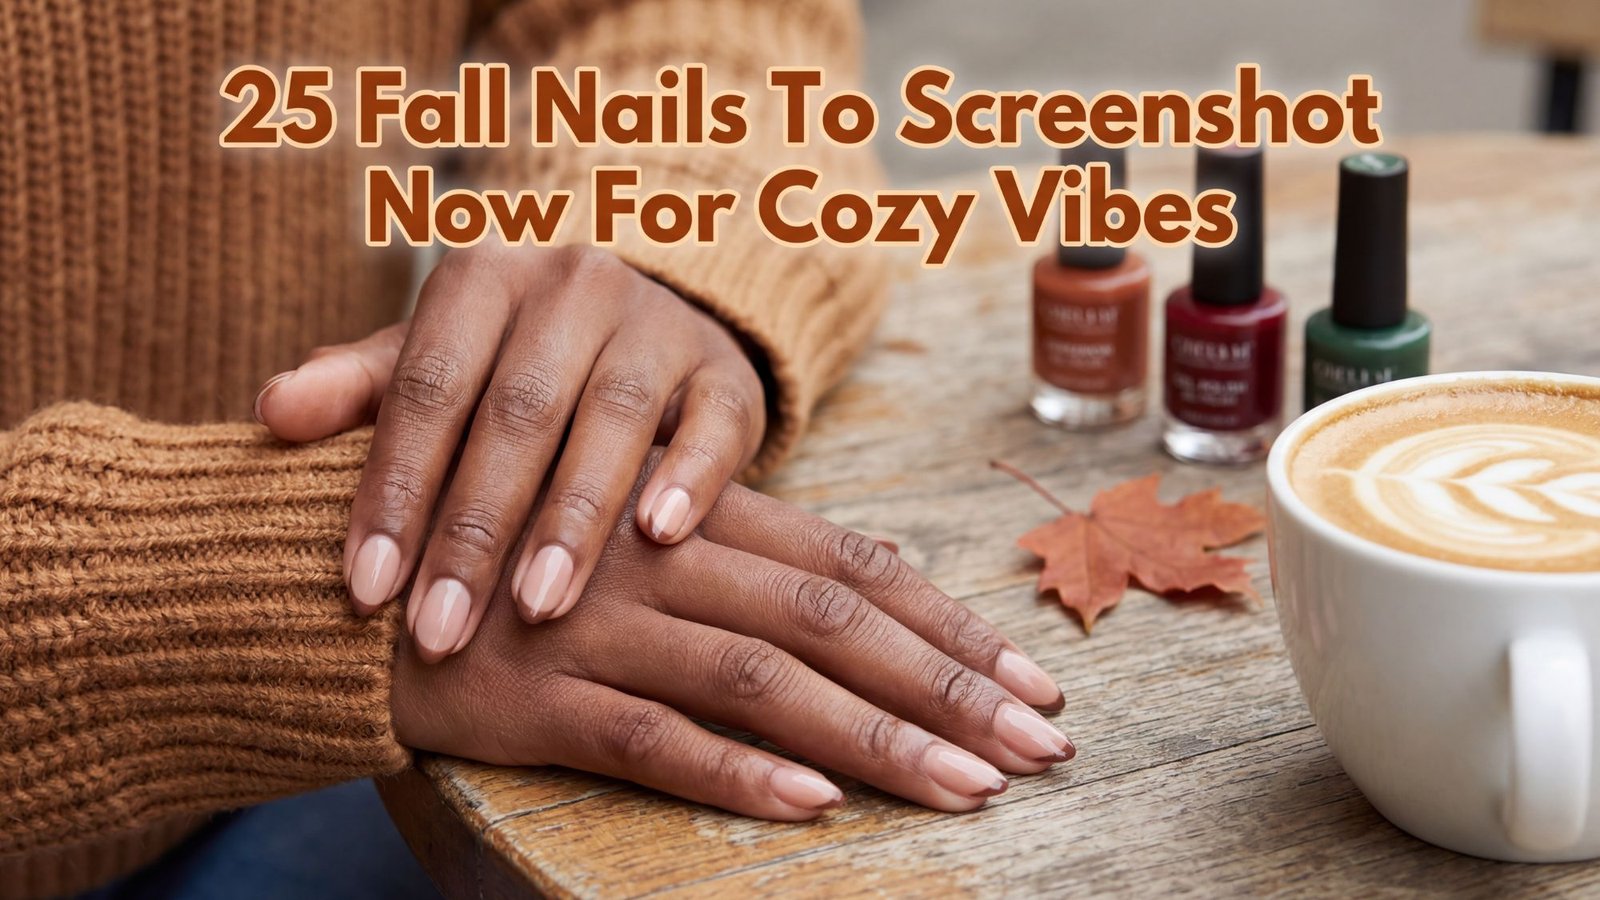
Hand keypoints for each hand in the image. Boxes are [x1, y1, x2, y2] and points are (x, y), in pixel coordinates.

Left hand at [255, 245, 765, 661]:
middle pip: (517, 412)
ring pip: (613, 420)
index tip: (366, 592)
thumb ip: (360, 390)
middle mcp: (573, 287)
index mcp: (484, 279)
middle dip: (474, 530)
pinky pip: (713, 423)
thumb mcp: (435, 361)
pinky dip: (689, 477)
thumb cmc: (517, 361)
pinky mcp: (728, 372)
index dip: (395, 490)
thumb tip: (270, 414)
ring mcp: (657, 325)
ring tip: (537, 606)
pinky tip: (662, 539)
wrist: (651, 319)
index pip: (428, 388)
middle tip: (440, 630)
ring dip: (572, 519)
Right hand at [390, 464, 1071, 818]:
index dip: (949, 623)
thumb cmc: (507, 558)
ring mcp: (598, 628)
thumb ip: (739, 564)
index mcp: (694, 518)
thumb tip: (869, 604)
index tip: (1034, 676)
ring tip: (967, 788)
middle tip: (1044, 743)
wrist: (340, 577)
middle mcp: (660, 561)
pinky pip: (646, 737)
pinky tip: (809, 804)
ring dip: (875, 736)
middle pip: (832, 621)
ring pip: (762, 679)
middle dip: (949, 686)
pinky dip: (732, 770)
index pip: (851, 566)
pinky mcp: (532, 698)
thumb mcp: (632, 539)